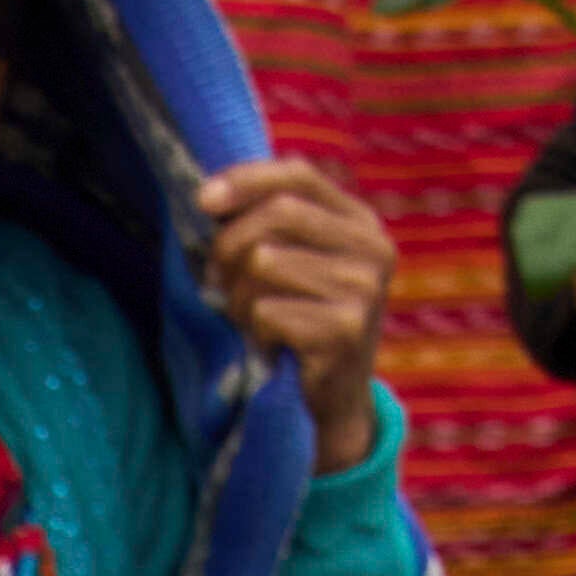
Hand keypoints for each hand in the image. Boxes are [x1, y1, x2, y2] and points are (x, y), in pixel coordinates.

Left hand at [194, 157, 398, 459]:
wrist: (335, 400)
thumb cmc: (302, 321)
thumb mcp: (294, 262)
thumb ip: (266, 223)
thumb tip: (208, 196)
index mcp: (361, 222)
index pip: (300, 175)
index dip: (246, 180)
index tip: (203, 200)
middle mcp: (372, 249)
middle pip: (279, 213)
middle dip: (231, 243)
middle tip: (217, 278)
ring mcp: (364, 290)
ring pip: (265, 263)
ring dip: (239, 297)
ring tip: (252, 319)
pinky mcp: (345, 331)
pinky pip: (266, 312)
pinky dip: (254, 332)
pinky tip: (271, 345)